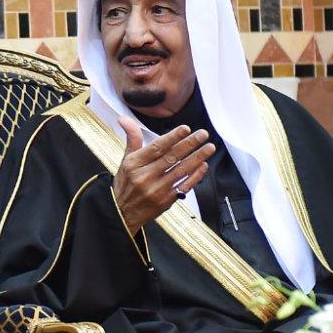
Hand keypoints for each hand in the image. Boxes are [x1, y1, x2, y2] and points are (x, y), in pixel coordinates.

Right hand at [113, 117, 215, 236]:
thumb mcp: (125, 160)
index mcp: (134, 164)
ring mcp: (156, 190)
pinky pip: (184, 186)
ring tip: (209, 147)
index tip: (185, 129)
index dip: (172, 138)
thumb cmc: (126, 183)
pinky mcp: (166, 201)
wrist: (123, 213)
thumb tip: (124, 119)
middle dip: (189, 144)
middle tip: (203, 134)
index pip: (156, 148)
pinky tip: (203, 166)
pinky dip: (195, 176)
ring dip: (197, 158)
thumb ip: (132, 139)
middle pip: (171, 157)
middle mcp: (145, 177)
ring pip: (180, 171)